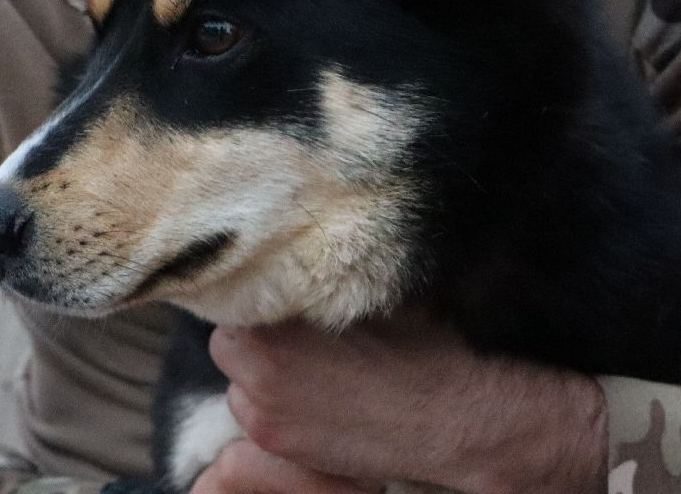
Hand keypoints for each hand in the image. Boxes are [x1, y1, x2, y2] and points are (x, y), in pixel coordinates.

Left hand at [209, 310, 607, 493]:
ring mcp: (262, 412)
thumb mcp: (372, 287)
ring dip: (258, 367)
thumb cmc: (420, 344)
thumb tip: (310, 237)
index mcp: (278, 319)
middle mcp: (259, 368)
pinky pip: (251, 412)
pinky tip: (315, 395)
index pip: (236, 292)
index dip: (260, 288)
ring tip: (307, 363)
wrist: (452, 418)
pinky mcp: (276, 442)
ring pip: (237, 376)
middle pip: (228, 335)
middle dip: (254, 328)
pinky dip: (270, 401)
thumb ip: (325, 272)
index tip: (284, 288)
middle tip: (293, 326)